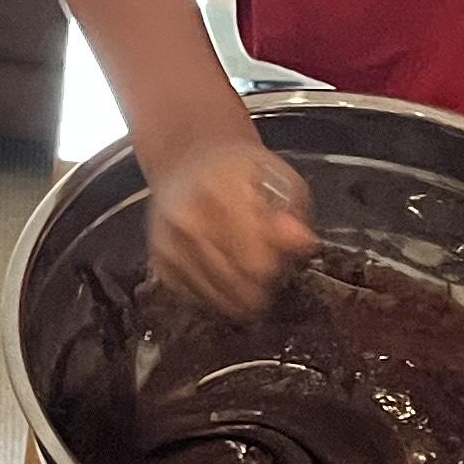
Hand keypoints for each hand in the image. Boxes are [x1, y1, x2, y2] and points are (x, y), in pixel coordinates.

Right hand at [141, 135, 317, 317]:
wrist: (189, 163)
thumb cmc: (241, 173)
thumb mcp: (279, 180)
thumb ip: (293, 215)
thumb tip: (302, 243)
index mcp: (221, 193)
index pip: (255, 261)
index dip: (276, 268)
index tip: (280, 260)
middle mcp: (187, 220)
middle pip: (237, 284)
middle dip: (260, 286)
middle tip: (266, 269)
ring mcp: (169, 245)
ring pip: (217, 299)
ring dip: (239, 294)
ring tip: (246, 271)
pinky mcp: (160, 264)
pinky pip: (197, 300)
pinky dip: (216, 294)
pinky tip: (223, 273)